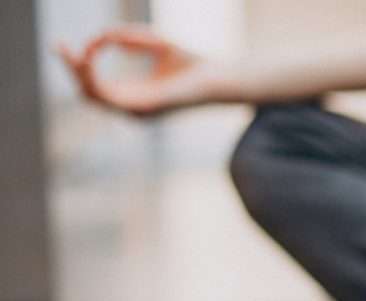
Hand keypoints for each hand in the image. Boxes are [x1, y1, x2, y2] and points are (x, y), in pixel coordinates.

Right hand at [57, 26, 211, 116]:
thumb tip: (103, 36)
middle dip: (72, 69)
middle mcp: (133, 107)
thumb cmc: (192, 61)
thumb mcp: (154, 42)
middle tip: (59, 46)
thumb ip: (129, 38)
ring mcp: (138, 111)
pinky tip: (91, 57)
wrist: (219, 75)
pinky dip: (95, 76)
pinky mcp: (146, 107)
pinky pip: (110, 96)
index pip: (96, 85)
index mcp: (134, 95)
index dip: (82, 64)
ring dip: (79, 72)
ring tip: (74, 51)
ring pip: (93, 96)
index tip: (82, 42)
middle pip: (88, 92)